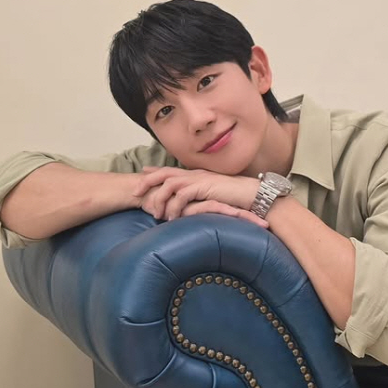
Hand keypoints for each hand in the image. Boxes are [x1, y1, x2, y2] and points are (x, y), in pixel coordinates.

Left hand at [132, 167, 262, 224]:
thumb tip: (187, 206)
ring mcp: (199, 179)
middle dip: (147, 182)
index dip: (154, 172)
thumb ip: (198, 196)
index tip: (140, 176)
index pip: (170, 170)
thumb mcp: (212, 195)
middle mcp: (195, 173)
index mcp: (195, 174)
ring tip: (155, 214)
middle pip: (164, 173)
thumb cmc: (235, 198)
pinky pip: (182, 195)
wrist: (252, 194)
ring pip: (169, 184)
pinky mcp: (204, 187)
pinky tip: (173, 218)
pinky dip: (175, 206)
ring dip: (159, 199)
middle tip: (134, 194)